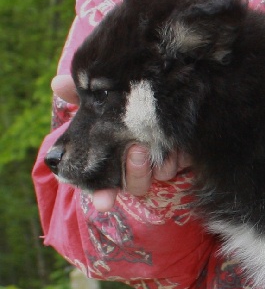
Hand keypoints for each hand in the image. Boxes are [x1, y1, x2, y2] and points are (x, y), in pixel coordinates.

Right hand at [50, 75, 190, 211]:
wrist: (160, 96)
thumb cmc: (119, 105)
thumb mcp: (98, 99)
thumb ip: (78, 95)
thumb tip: (58, 84)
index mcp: (111, 164)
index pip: (104, 189)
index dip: (103, 196)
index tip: (103, 203)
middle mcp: (137, 169)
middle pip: (135, 185)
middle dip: (135, 171)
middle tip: (135, 150)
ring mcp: (160, 165)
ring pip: (159, 176)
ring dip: (156, 163)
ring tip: (150, 143)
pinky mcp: (182, 157)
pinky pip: (181, 164)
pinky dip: (177, 155)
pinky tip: (174, 144)